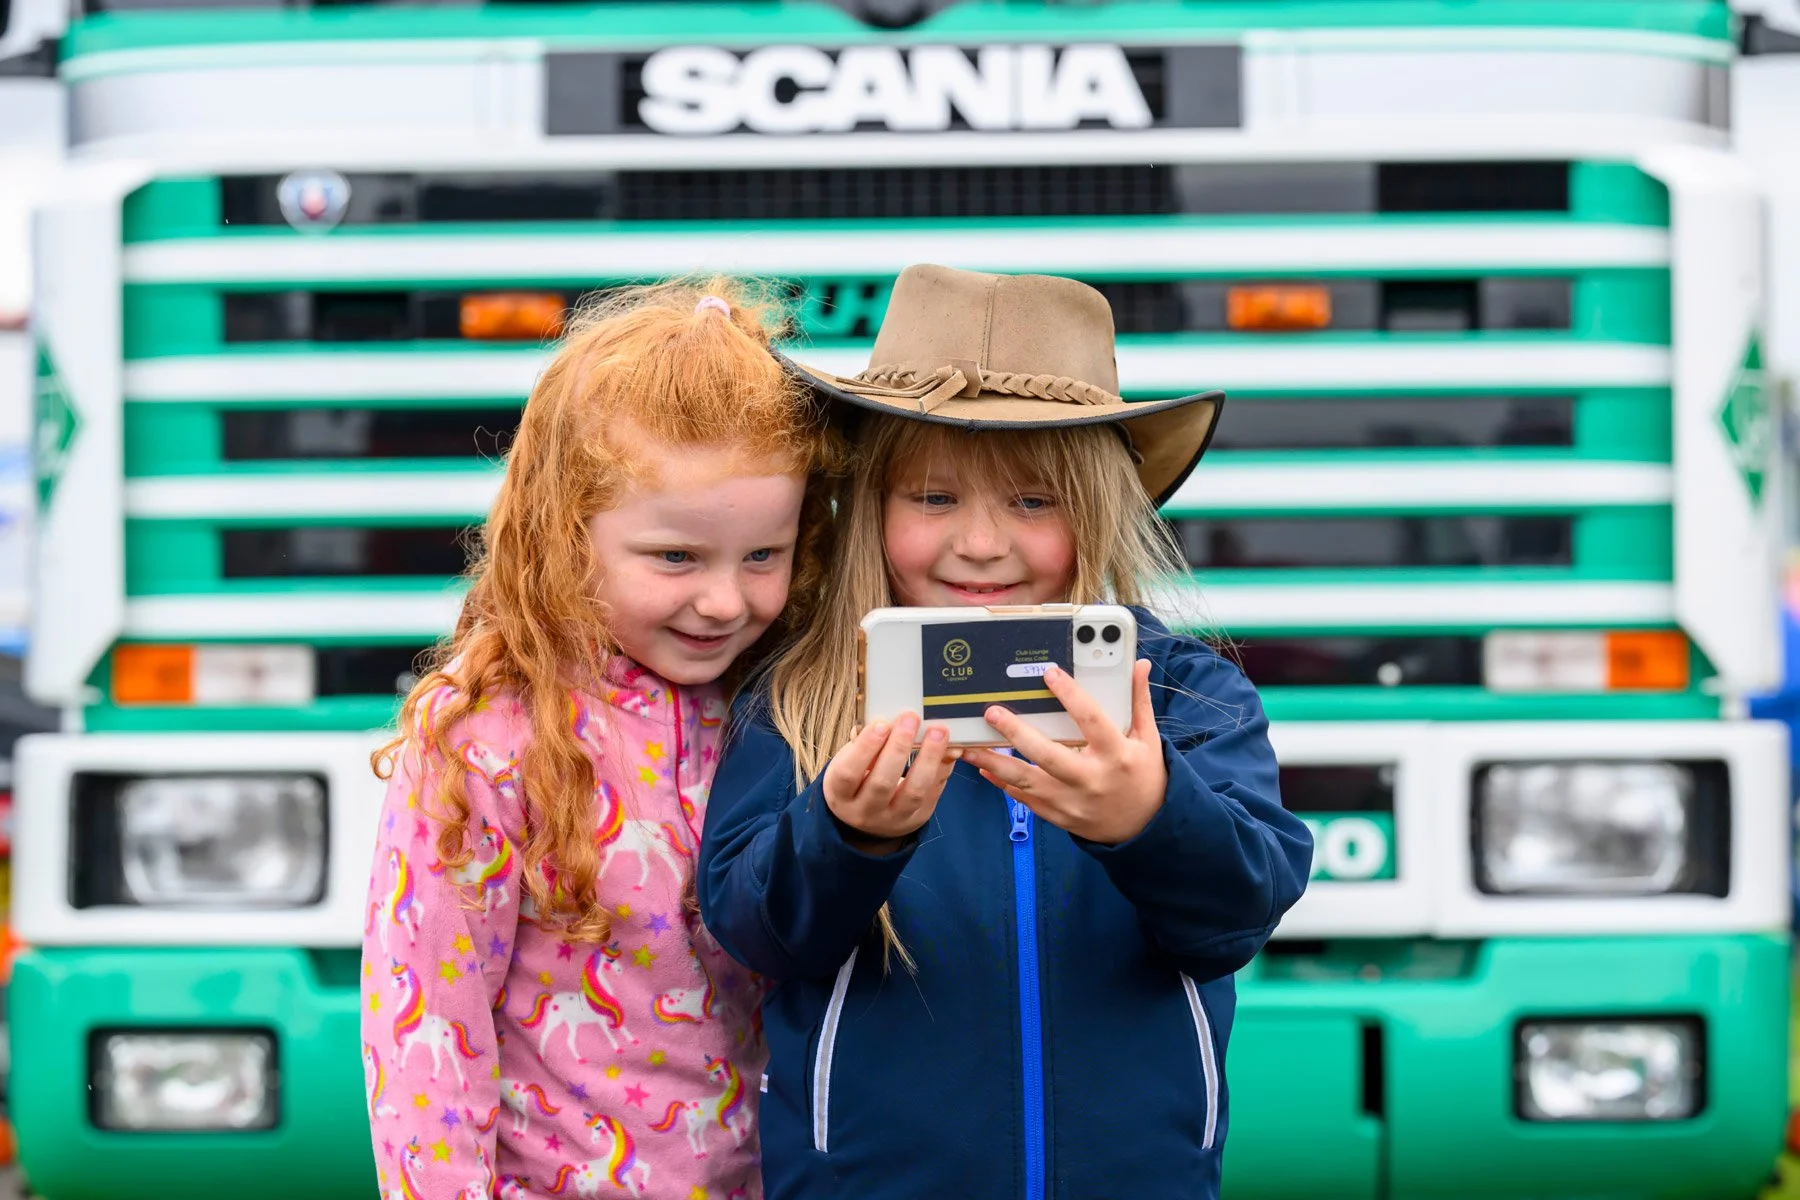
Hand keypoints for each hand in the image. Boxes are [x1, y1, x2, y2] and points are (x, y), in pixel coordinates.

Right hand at [822, 713, 957, 851]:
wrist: (868, 818)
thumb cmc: (857, 779)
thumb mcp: (849, 761)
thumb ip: (864, 742)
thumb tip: (885, 718)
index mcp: (840, 794)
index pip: (849, 773)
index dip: (865, 748)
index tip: (881, 724)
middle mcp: (864, 811)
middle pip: (882, 783)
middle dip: (899, 748)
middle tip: (911, 719)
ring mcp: (893, 819)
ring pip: (913, 792)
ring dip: (928, 758)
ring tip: (938, 732)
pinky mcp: (918, 818)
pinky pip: (933, 793)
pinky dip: (942, 768)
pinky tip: (949, 748)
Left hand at [963, 660, 1165, 844]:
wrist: (1146, 828)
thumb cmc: (1144, 776)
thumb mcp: (1148, 739)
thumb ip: (1139, 701)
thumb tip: (1139, 664)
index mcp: (1117, 755)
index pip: (1091, 720)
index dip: (1071, 695)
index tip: (1050, 674)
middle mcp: (1092, 780)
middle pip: (1049, 755)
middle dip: (1017, 734)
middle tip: (992, 712)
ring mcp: (1073, 802)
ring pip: (1028, 782)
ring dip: (996, 763)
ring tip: (970, 747)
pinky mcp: (1060, 817)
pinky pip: (1027, 800)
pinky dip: (1003, 784)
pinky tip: (984, 768)